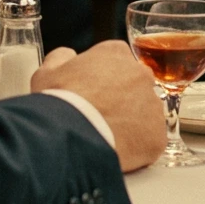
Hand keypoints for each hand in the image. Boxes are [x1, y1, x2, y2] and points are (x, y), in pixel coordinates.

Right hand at [31, 40, 164, 170]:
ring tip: (105, 136)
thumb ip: (61, 58)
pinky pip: (149, 140)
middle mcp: (140, 74)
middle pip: (134, 85)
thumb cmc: (57, 103)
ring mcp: (152, 105)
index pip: (115, 61)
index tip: (92, 93)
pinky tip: (115, 150)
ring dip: (130, 123)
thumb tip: (67, 56)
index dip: (101, 79)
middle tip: (99, 115)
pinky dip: (137, 147)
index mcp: (115, 53)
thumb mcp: (47, 72)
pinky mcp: (157, 135)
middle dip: (121, 99)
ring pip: (145, 114)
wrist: (68, 137)